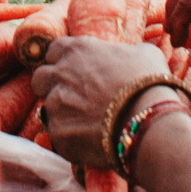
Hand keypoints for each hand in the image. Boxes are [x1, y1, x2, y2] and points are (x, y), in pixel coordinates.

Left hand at [33, 37, 172, 170]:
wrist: (149, 119)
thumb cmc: (149, 82)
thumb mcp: (142, 53)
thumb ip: (123, 52)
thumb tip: (128, 57)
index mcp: (77, 50)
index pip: (53, 51)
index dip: (62, 62)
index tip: (73, 73)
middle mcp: (60, 73)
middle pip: (40, 78)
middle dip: (51, 87)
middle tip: (72, 98)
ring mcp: (56, 104)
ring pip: (47, 109)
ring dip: (62, 115)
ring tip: (84, 124)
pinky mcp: (58, 132)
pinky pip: (57, 136)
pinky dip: (70, 138)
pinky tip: (88, 141)